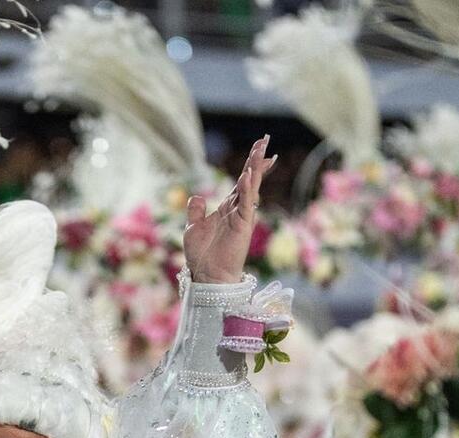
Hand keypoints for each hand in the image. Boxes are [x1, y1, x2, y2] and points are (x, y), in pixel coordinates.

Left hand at [184, 136, 275, 284]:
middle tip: (265, 139)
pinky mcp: (243, 225)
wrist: (208, 276)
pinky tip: (247, 175)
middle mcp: (238, 209)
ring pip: (251, 187)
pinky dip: (247, 189)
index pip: (241, 182)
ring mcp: (242, 216)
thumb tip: (198, 195)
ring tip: (262, 150)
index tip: (260, 149)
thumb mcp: (193, 228)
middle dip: (257, 159)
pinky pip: (246, 203)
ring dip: (255, 168)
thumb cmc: (202, 256)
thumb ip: (195, 211)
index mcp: (227, 208)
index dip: (250, 165)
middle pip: (250, 179)